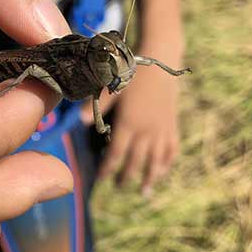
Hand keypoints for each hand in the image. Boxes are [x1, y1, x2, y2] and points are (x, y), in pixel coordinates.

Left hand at [100, 56, 180, 195]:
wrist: (161, 59)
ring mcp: (162, 128)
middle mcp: (146, 130)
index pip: (116, 154)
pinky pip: (172, 148)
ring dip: (150, 177)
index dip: (108, 168)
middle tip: (119, 188)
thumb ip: (96, 107)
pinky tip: (162, 171)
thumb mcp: (111, 87)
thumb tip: (79, 122)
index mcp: (128, 123)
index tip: (101, 180)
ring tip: (144, 192)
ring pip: (156, 160)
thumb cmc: (131, 71)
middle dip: (127, 176)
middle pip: (136, 161)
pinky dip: (167, 162)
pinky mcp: (172, 124)